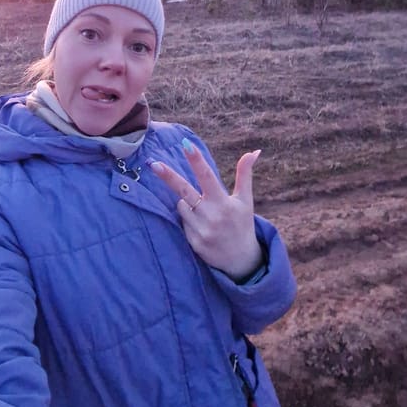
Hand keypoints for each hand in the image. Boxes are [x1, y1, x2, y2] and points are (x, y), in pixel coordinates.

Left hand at [148, 138, 262, 279]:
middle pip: (184, 191)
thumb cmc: (242, 224)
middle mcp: (211, 216)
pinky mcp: (192, 242)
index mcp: (224, 203)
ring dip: (187, 203)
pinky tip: (203, 227)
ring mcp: (200, 230)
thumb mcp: (246, 200)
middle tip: (153, 163)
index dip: (196, 160)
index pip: (207, 177)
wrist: (241, 261)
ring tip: (205, 213)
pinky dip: (189, 219)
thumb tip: (254, 151)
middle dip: (168, 176)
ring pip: (182, 205)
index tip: (185, 144)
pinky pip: (182, 221)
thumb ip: (245, 175)